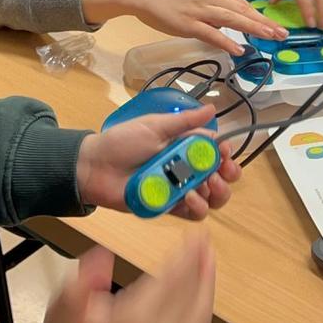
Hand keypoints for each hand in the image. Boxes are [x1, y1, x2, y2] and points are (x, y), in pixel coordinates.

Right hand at [44, 236, 214, 322]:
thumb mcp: (64, 310)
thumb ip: (81, 284)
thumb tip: (101, 255)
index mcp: (134, 317)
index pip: (170, 282)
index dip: (187, 257)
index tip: (196, 237)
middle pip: (189, 297)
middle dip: (201, 268)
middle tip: (206, 243)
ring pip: (196, 314)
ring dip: (206, 287)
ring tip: (209, 263)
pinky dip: (201, 307)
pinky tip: (199, 295)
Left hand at [75, 104, 241, 219]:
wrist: (95, 167)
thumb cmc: (122, 142)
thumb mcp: (154, 125)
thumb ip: (184, 121)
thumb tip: (213, 108)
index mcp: (185, 146)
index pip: (216, 152)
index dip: (226, 154)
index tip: (225, 152)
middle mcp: (187, 169)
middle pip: (220, 178)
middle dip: (227, 176)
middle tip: (219, 173)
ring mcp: (179, 190)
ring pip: (211, 198)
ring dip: (215, 193)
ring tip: (205, 186)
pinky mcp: (169, 207)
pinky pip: (192, 213)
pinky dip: (197, 207)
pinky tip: (189, 197)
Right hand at [82, 0, 287, 55]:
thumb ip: (214, 5)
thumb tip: (228, 21)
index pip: (243, 3)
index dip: (260, 16)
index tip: (275, 26)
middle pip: (243, 11)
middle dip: (264, 24)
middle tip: (282, 34)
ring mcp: (200, 10)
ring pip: (233, 20)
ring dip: (254, 30)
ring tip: (270, 38)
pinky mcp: (188, 23)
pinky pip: (211, 33)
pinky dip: (227, 41)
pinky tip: (239, 49)